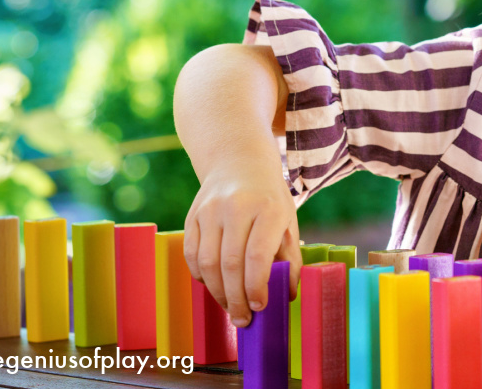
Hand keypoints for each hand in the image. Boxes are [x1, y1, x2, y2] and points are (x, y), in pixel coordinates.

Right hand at [182, 164, 301, 327]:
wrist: (238, 162)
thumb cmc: (269, 199)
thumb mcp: (287, 221)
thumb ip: (289, 258)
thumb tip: (288, 294)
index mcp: (268, 209)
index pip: (258, 255)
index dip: (256, 286)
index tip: (260, 306)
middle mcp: (236, 208)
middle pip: (230, 263)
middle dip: (236, 298)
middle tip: (243, 320)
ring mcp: (210, 210)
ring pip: (207, 262)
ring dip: (218, 292)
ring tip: (230, 308)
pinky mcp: (192, 215)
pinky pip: (192, 254)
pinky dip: (201, 276)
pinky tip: (215, 286)